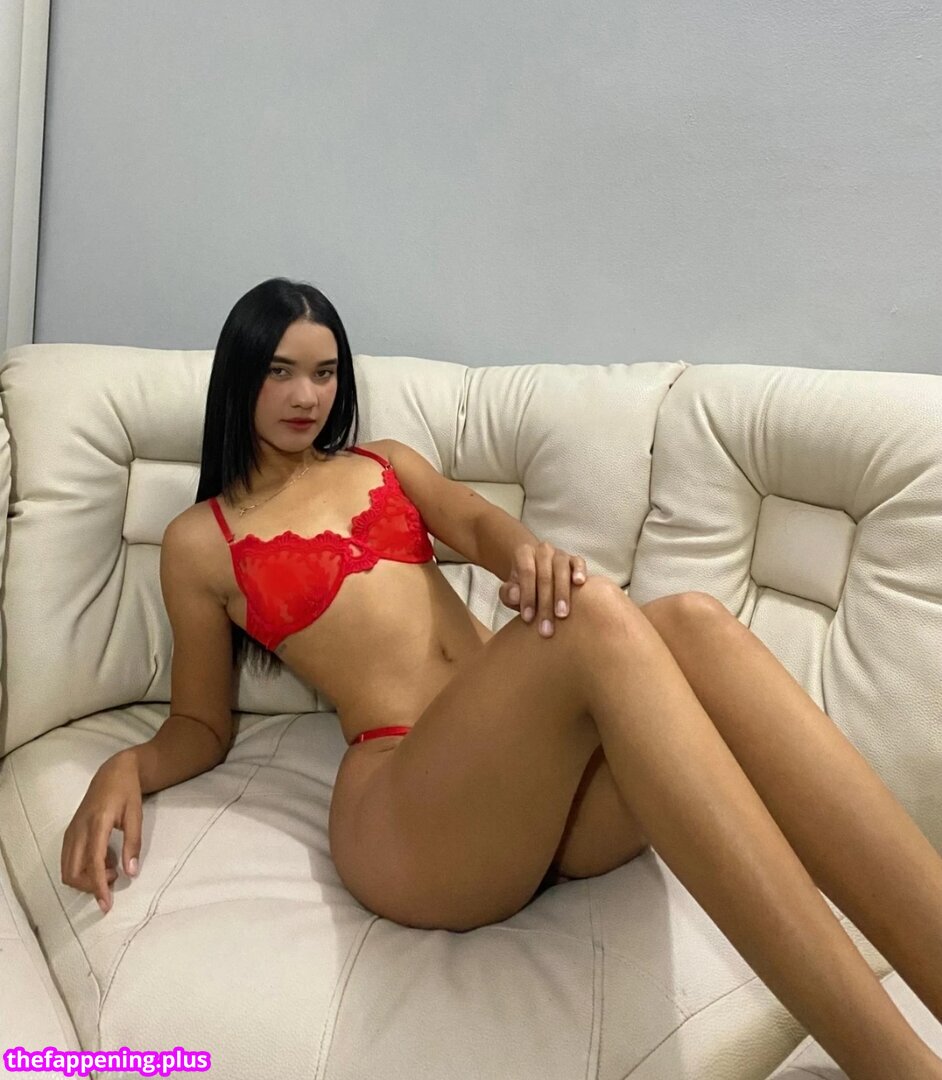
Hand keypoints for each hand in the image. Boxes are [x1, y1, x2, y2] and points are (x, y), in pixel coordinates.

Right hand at [61, 750, 142, 914]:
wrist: (112, 773)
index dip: (98, 886)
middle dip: (90, 886)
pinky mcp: (69, 833)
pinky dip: (83, 868)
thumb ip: (133, 843)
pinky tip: (104, 860)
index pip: (93, 863)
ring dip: (86, 878)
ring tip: (112, 868)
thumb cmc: (127, 792)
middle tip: (115, 879)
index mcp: (97, 824)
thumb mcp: (136, 815)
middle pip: (73, 872)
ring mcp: (71, 832)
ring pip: (67, 869)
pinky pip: (69, 860)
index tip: (107, 904)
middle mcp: (78, 830)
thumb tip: (131, 873)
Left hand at [498, 541, 587, 637]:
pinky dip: (579, 572)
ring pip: (562, 569)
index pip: (526, 573)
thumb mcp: (511, 591)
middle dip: (545, 604)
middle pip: (545, 575)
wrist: (538, 578)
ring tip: (562, 615)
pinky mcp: (575, 560)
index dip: (527, 596)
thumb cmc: (524, 588)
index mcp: (524, 553)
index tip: (527, 619)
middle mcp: (542, 550)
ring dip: (562, 593)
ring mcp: (560, 554)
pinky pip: (579, 563)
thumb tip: (515, 596)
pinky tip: (579, 584)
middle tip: (546, 627)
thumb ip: (508, 594)